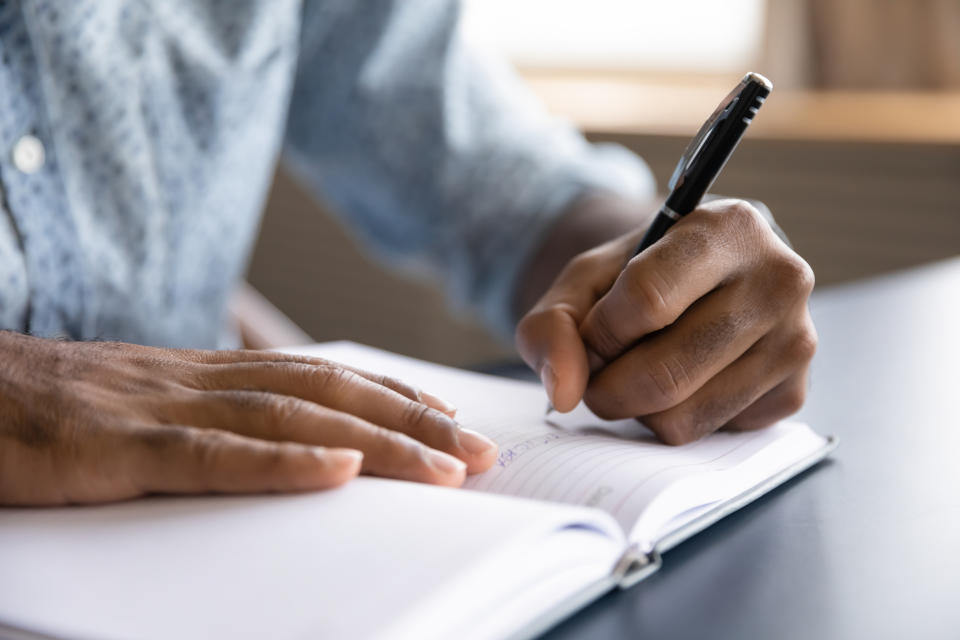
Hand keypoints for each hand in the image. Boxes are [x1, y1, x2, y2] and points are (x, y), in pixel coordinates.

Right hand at [0, 333, 496, 505]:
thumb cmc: (41, 408)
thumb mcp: (136, 409)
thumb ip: (202, 421)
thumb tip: (272, 444)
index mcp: (202, 374)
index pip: (319, 377)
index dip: (391, 396)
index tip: (449, 419)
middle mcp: (195, 380)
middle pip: (327, 393)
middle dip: (411, 421)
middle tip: (479, 451)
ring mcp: (157, 408)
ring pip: (289, 417)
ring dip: (376, 441)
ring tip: (444, 466)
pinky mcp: (113, 447)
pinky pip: (211, 453)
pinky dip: (282, 461)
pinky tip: (339, 468)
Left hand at [516, 199, 815, 444]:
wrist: (702, 281)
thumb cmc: (640, 275)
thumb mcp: (584, 279)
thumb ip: (552, 325)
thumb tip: (565, 394)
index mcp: (730, 227)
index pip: (647, 301)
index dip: (601, 333)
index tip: (593, 333)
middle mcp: (779, 280)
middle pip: (663, 374)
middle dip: (607, 387)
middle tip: (599, 372)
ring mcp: (796, 341)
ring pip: (683, 417)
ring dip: (637, 409)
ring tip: (639, 371)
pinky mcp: (795, 393)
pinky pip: (708, 435)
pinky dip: (675, 419)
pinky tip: (682, 382)